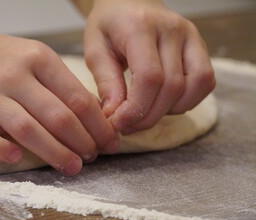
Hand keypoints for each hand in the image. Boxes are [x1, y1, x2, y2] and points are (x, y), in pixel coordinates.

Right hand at [0, 34, 118, 174]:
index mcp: (39, 58)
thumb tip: (99, 117)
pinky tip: (17, 158)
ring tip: (73, 166)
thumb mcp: (39, 58)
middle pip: (57, 116)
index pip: (77, 98)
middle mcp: (15, 75)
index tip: (110, 142)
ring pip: (26, 128)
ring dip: (54, 152)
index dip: (99, 125)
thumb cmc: (7, 60)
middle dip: (82, 142)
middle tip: (93, 156)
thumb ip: (65, 84)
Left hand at [83, 0, 215, 133]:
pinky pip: (205, 82)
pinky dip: (187, 101)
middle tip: (128, 126)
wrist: (128, 3)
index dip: (136, 109)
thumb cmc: (108, 27)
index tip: (119, 124)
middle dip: (149, 116)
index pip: (149, 77)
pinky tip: (164, 103)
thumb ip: (106, 82)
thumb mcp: (95, 51)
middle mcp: (172, 29)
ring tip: (145, 113)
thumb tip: (114, 116)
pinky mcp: (200, 46)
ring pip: (195, 86)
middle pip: (172, 87)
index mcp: (140, 27)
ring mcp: (191, 36)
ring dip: (169, 111)